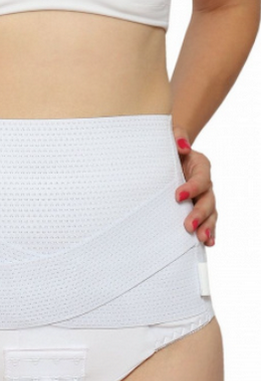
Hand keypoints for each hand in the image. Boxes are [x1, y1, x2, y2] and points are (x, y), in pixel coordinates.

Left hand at [173, 125, 216, 246]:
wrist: (169, 157)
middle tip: (188, 226)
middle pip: (207, 200)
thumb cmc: (169, 149)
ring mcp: (202, 198)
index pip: (201, 178)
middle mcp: (205, 184)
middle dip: (199, 214)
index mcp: (200, 166)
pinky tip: (207, 243)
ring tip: (202, 238)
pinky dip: (208, 232)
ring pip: (210, 214)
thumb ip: (177, 137)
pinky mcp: (196, 209)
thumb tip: (182, 147)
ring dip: (207, 227)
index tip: (177, 196)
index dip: (192, 187)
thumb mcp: (172, 137)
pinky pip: (206, 221)